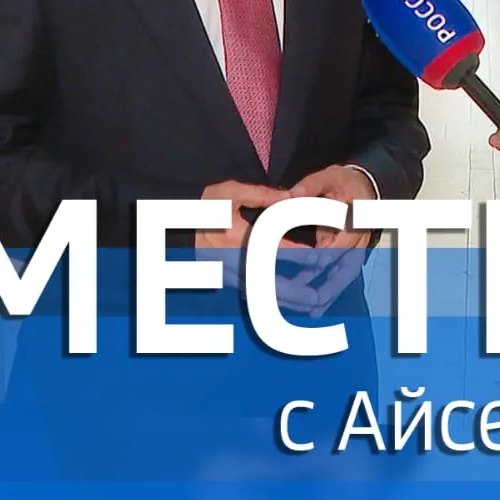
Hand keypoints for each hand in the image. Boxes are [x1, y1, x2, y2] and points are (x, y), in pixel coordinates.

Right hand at [194, 180, 319, 298]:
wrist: (179, 226)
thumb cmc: (206, 207)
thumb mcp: (230, 192)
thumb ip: (261, 194)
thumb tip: (290, 197)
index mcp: (237, 239)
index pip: (275, 250)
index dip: (299, 256)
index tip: (319, 259)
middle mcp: (234, 262)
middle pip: (269, 283)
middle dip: (295, 291)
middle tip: (318, 296)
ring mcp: (230, 275)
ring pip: (262, 295)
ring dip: (287, 301)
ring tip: (312, 307)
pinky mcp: (228, 281)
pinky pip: (254, 295)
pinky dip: (273, 301)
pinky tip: (291, 305)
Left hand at [288, 165, 378, 316]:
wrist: (367, 186)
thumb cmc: (347, 182)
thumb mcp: (331, 176)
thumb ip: (312, 186)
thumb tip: (292, 195)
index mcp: (354, 221)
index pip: (337, 245)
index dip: (320, 257)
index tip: (304, 266)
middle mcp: (358, 239)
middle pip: (346, 269)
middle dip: (329, 287)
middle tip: (313, 303)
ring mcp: (356, 249)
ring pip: (344, 276)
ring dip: (329, 294)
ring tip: (313, 311)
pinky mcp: (349, 255)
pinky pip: (340, 275)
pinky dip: (330, 291)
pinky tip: (317, 306)